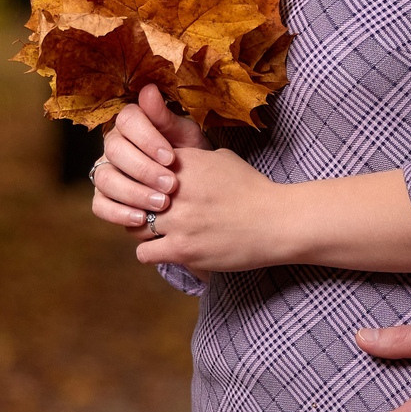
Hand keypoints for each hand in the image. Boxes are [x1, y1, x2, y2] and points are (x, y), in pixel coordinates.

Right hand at [90, 84, 206, 235]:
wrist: (196, 187)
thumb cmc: (190, 155)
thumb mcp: (185, 136)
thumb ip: (166, 117)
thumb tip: (149, 90)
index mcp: (132, 123)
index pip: (128, 120)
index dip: (148, 139)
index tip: (171, 157)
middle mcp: (113, 145)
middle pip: (115, 151)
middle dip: (144, 169)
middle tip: (171, 185)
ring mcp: (105, 171)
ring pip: (105, 179)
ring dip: (133, 193)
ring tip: (161, 204)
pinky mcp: (104, 197)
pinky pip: (100, 205)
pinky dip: (118, 213)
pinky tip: (142, 218)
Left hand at [129, 142, 289, 272]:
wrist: (277, 221)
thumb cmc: (253, 189)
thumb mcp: (223, 159)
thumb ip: (193, 158)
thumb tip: (173, 158)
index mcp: (183, 164)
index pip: (140, 167)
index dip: (142, 180)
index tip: (151, 189)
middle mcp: (175, 190)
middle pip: (133, 198)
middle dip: (140, 206)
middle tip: (154, 214)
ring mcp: (177, 221)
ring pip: (134, 227)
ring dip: (145, 231)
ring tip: (162, 234)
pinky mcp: (182, 250)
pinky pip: (144, 254)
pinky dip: (152, 254)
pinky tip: (167, 250)